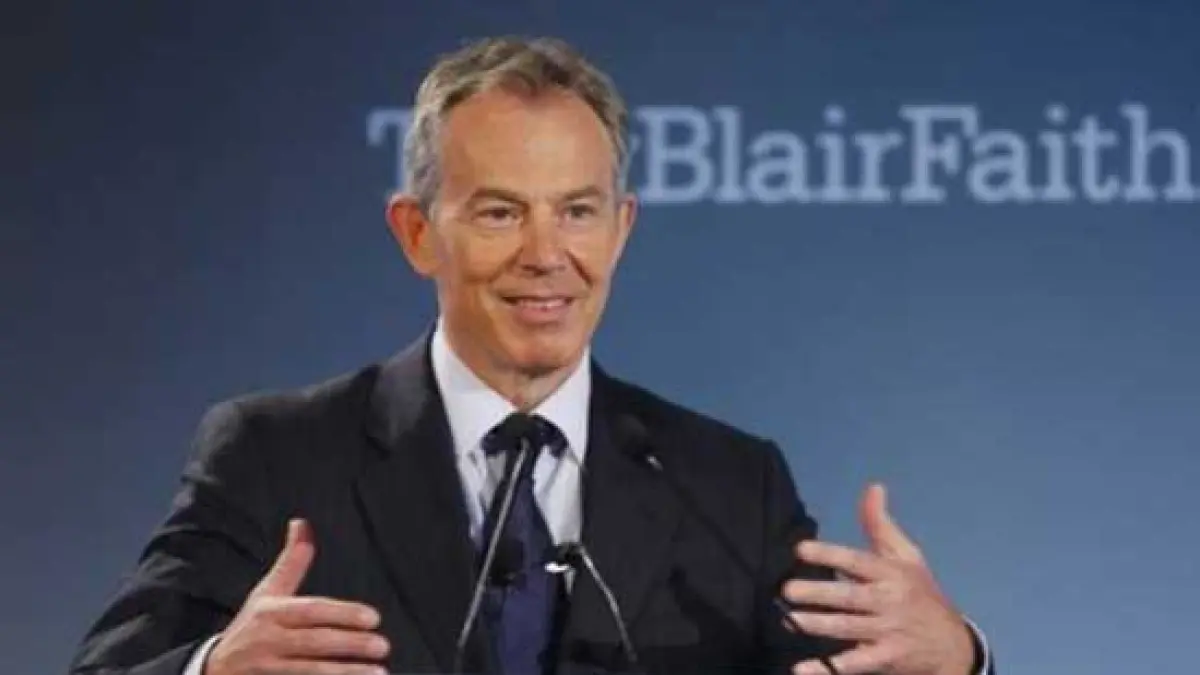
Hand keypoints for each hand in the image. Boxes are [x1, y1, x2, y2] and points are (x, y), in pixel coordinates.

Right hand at [206, 518, 389, 674]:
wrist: (212, 668)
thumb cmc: (250, 626)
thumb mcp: (267, 592)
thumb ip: (291, 562)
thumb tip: (302, 523)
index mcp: (272, 612)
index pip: (310, 611)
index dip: (342, 613)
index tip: (373, 617)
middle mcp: (268, 641)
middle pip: (313, 642)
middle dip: (350, 644)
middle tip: (382, 644)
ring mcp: (268, 669)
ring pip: (310, 671)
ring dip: (346, 672)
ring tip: (379, 671)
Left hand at [782, 484, 974, 674]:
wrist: (953, 646)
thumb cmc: (921, 594)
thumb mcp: (908, 557)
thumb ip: (881, 525)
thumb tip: (873, 487)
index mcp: (891, 573)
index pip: (857, 561)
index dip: (830, 554)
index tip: (800, 549)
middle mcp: (888, 601)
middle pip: (850, 597)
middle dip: (818, 593)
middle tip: (787, 588)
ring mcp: (887, 632)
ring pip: (847, 628)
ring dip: (816, 624)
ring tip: (787, 619)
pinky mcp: (884, 659)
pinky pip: (853, 665)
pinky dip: (827, 669)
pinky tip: (801, 669)